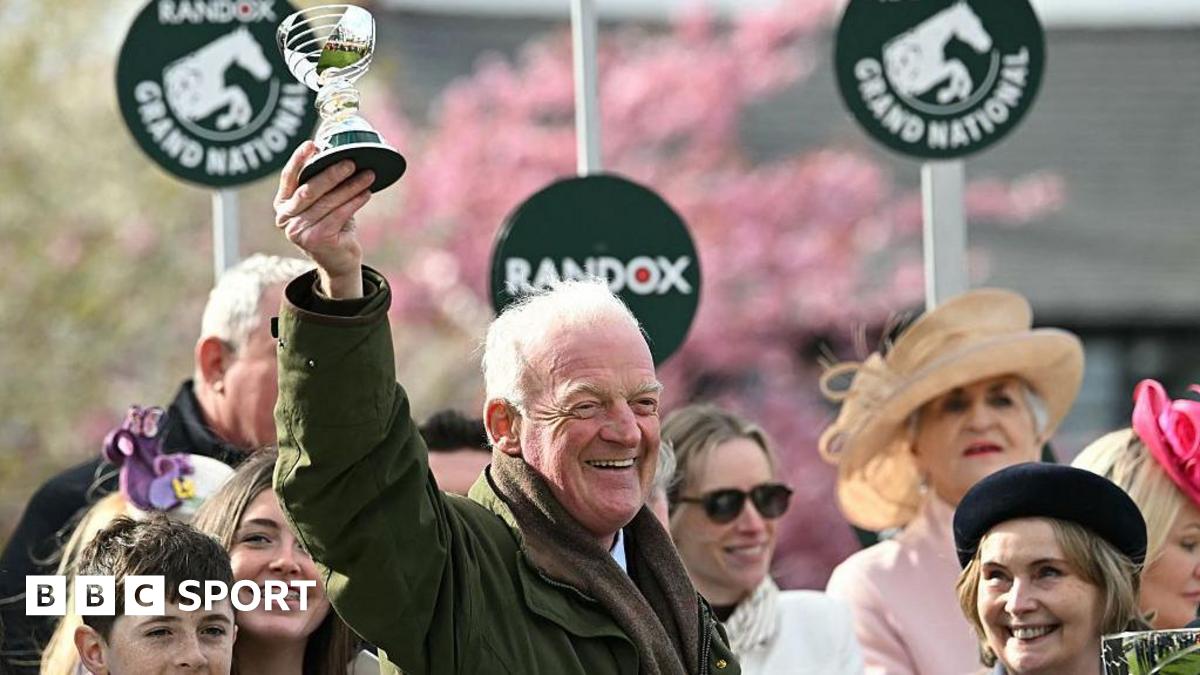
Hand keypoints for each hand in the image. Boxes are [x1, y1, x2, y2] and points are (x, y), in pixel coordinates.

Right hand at [274, 141, 374, 298]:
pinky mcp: (317, 240)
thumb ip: (320, 186)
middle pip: (309, 190)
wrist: (338, 262)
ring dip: (350, 187)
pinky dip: (355, 201)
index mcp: (282, 206)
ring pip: (328, 202)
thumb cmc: (331, 227)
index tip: (312, 144)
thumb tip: (340, 156)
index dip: (299, 160)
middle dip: (332, 173)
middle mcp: (285, 219)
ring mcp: (299, 232)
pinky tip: (366, 193)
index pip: (288, 178)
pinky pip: (339, 214)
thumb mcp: (321, 205)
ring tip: (368, 176)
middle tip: (351, 162)